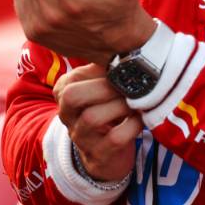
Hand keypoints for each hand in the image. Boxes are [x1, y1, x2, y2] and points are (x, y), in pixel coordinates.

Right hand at [54, 63, 140, 181]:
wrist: (103, 155)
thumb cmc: (105, 110)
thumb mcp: (98, 88)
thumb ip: (105, 69)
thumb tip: (128, 49)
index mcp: (63, 91)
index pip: (74, 76)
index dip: (100, 70)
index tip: (123, 69)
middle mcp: (66, 114)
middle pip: (72, 96)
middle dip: (104, 87)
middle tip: (127, 86)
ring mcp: (80, 137)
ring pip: (92, 118)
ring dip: (119, 106)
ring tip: (136, 101)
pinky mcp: (98, 155)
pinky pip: (115, 138)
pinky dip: (132, 126)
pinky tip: (140, 119)